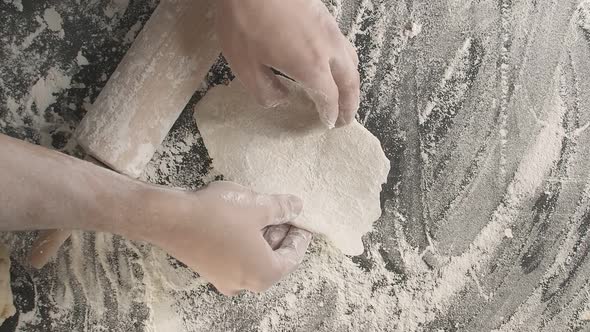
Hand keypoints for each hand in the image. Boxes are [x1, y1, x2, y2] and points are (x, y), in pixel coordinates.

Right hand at [143, 181, 311, 295]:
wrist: (170, 218)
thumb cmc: (217, 214)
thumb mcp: (257, 206)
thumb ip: (281, 208)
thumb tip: (296, 207)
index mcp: (262, 274)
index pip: (291, 258)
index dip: (299, 239)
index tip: (303, 225)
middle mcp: (243, 283)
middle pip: (272, 262)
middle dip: (280, 238)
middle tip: (285, 216)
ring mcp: (223, 278)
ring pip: (253, 260)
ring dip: (262, 239)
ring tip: (264, 214)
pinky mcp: (208, 269)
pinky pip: (235, 258)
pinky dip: (244, 243)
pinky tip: (243, 221)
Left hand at [216, 0, 359, 127]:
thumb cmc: (245, 21)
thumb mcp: (245, 66)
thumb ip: (265, 91)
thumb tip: (280, 100)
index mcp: (311, 67)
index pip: (329, 98)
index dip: (331, 114)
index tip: (328, 123)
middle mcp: (328, 49)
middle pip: (350, 81)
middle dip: (351, 103)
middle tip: (347, 118)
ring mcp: (329, 29)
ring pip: (352, 60)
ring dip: (352, 81)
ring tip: (345, 92)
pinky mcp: (324, 14)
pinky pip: (344, 44)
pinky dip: (346, 61)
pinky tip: (333, 61)